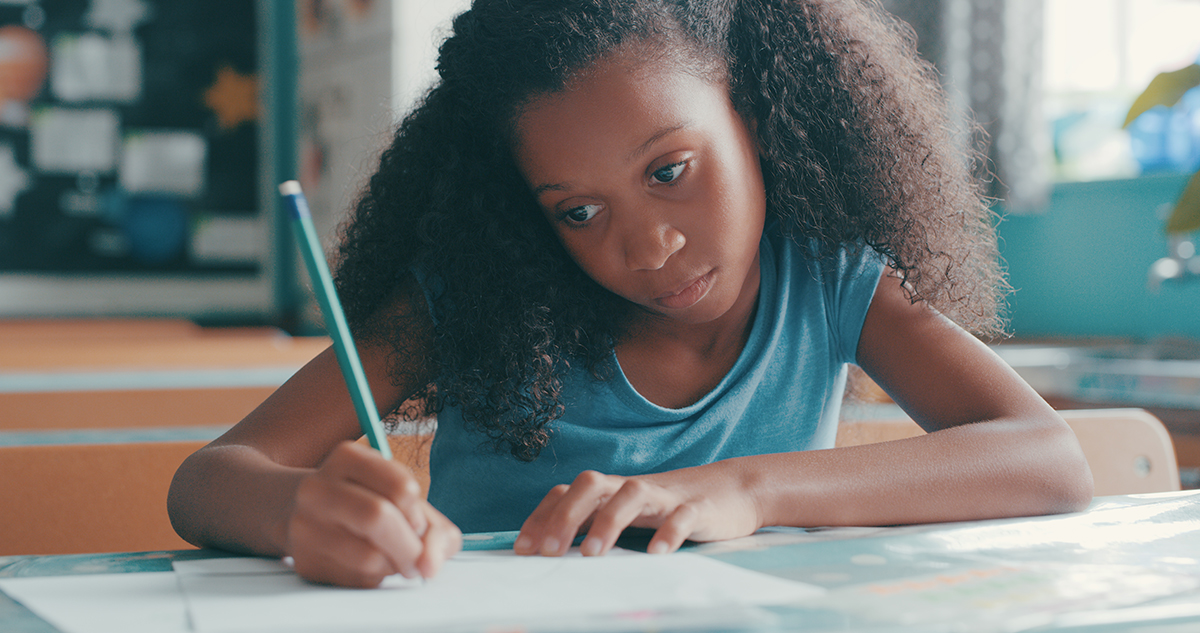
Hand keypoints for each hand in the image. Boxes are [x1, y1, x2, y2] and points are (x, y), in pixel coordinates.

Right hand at [286, 441, 461, 586]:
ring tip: (390, 558)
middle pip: (377, 517)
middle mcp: (317, 487)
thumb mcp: (405, 502)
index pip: (400, 486)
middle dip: (410, 547)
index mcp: (347, 457)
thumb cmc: (370, 504)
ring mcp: (304, 525)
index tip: (417, 524)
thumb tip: (430, 567)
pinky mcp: (304, 561)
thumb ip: (436, 530)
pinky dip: (374, 580)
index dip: (418, 514)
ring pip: (368, 556)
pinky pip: (353, 580)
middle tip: (417, 560)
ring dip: (393, 566)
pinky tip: (368, 567)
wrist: (308, 516)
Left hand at [512, 467, 759, 557]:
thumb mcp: (633, 516)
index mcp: (613, 491)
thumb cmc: (673, 509)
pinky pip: (682, 516)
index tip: (523, 549)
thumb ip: (600, 528)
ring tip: (594, 554)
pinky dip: (669, 534)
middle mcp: (633, 488)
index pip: (567, 493)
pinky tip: (657, 555)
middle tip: (549, 553)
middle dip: (566, 516)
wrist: (736, 489)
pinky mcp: (698, 508)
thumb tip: (558, 558)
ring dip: (609, 521)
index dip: (542, 517)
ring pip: (632, 494)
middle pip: (591, 484)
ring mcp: (666, 496)